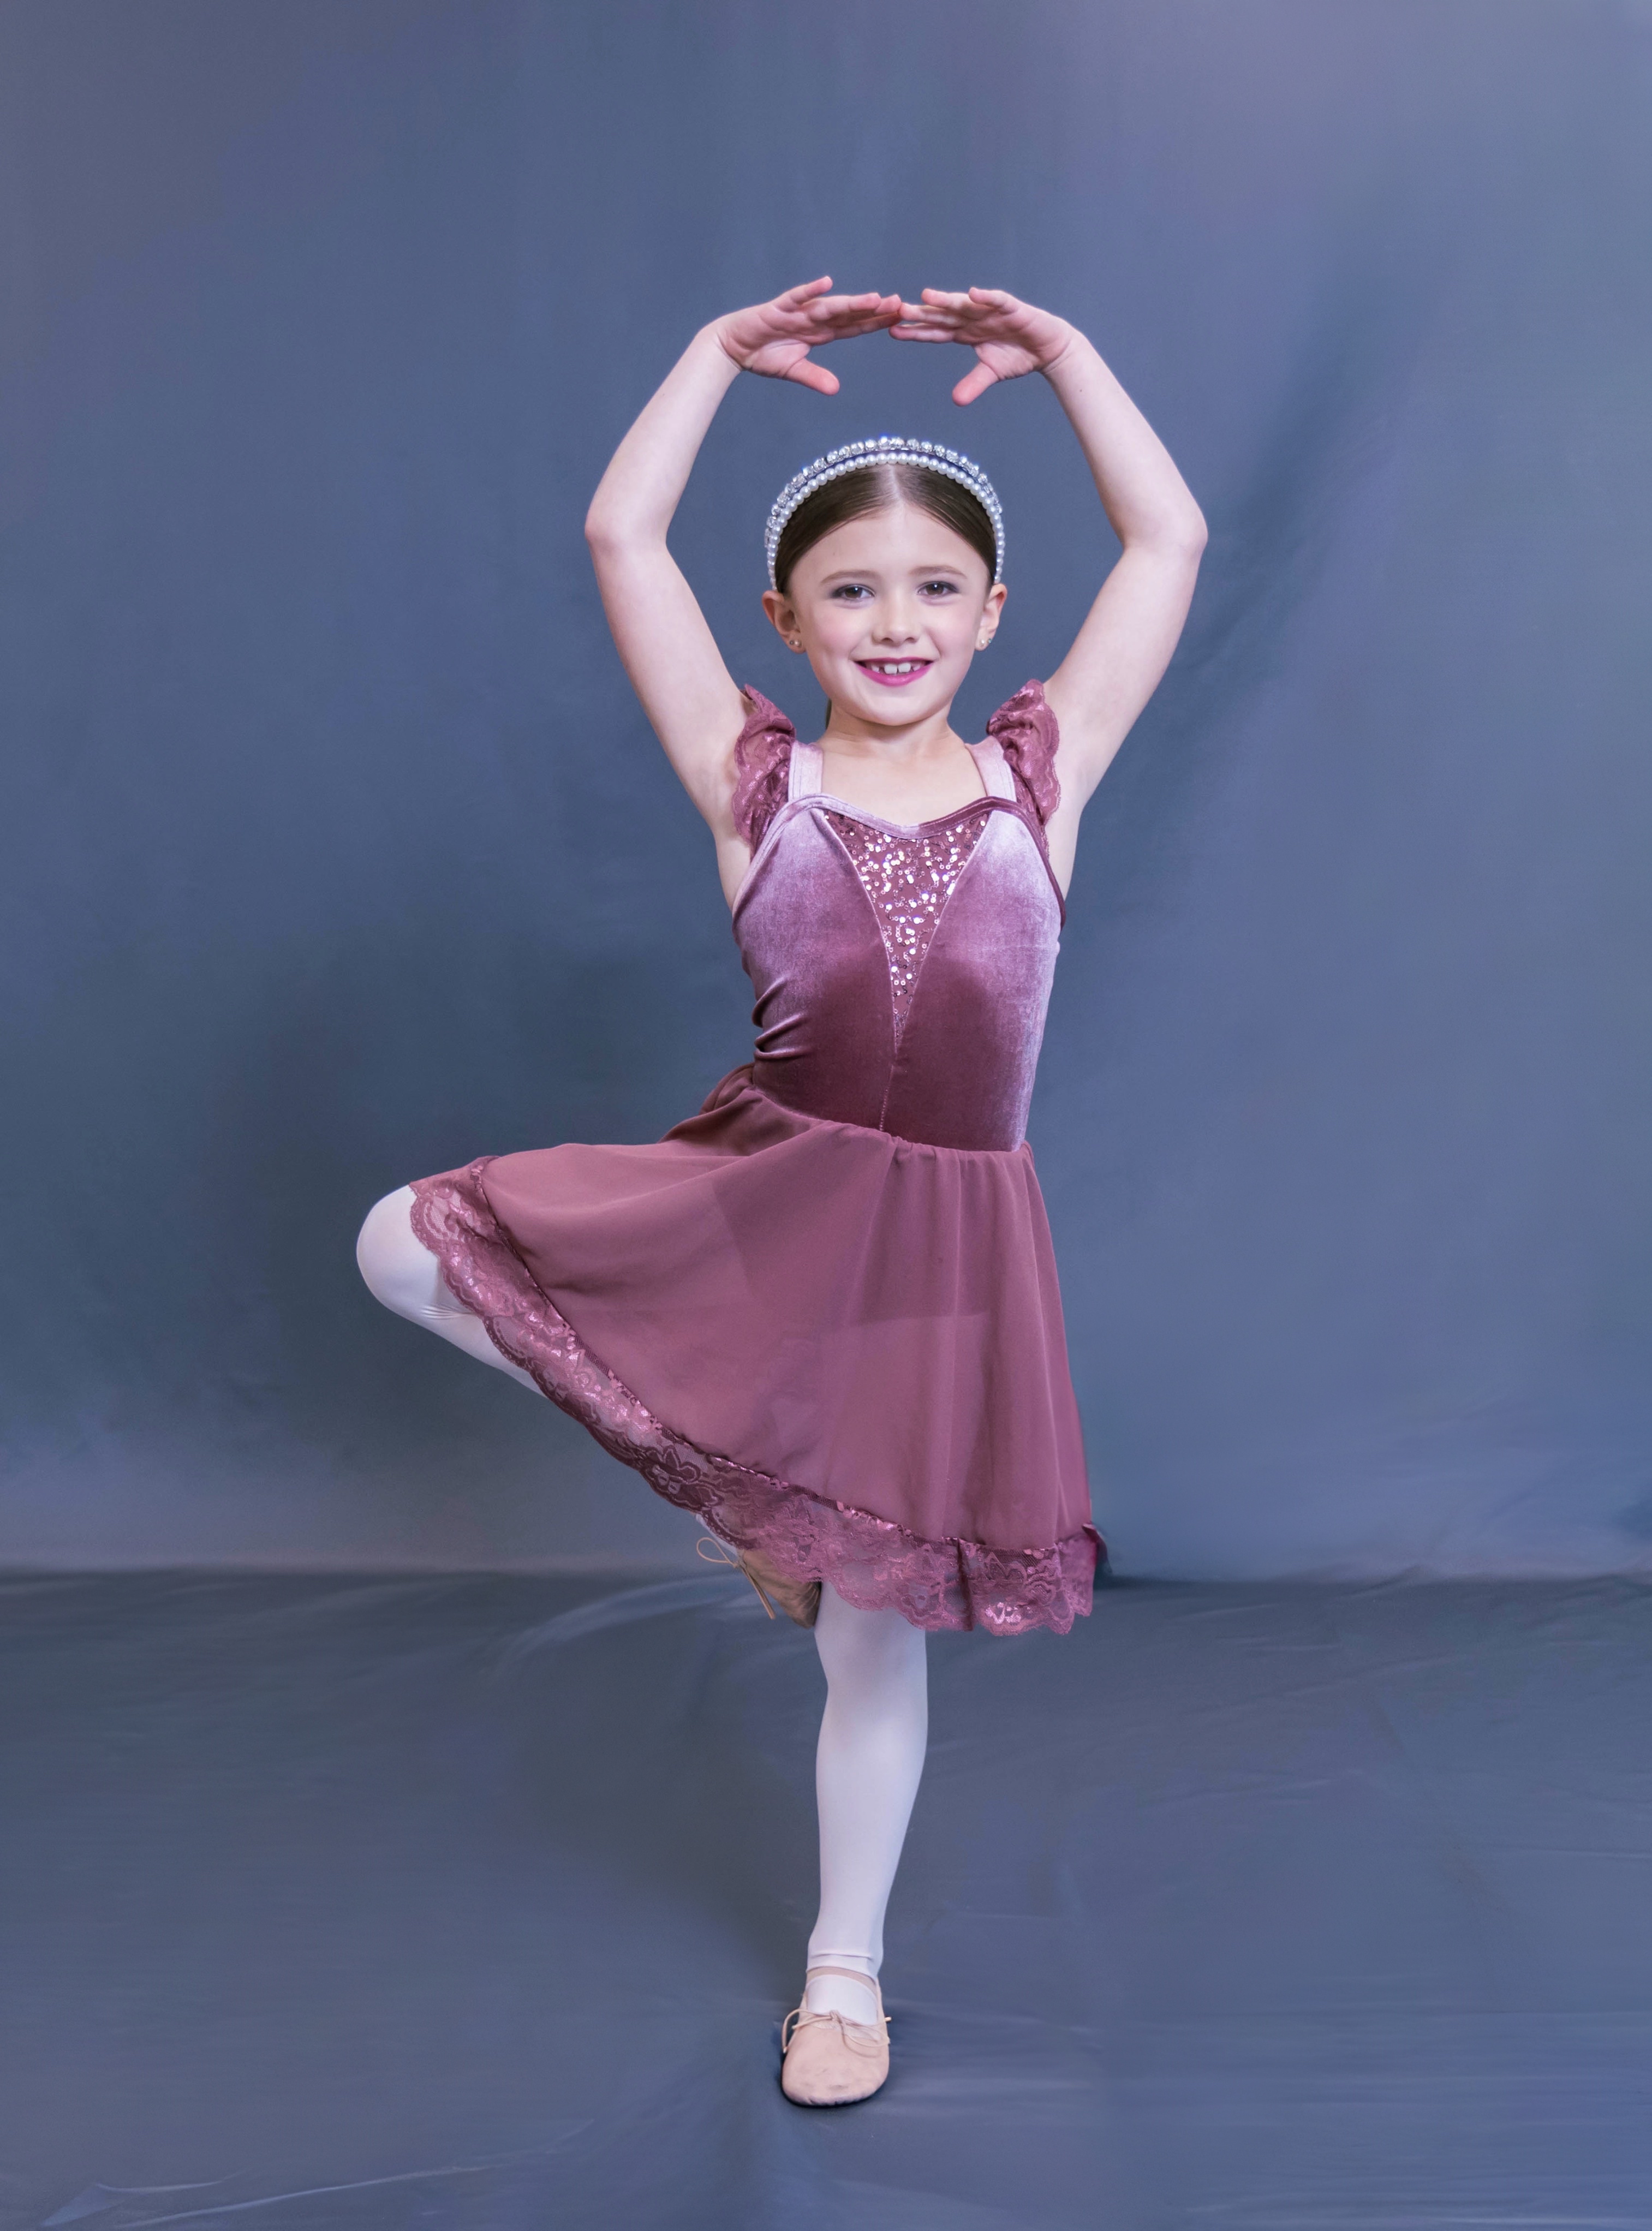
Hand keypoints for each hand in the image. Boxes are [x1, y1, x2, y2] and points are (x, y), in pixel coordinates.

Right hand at [713, 278, 901, 395]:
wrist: (733, 346)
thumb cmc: (763, 355)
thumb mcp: (793, 370)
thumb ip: (815, 377)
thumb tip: (836, 390)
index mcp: (819, 332)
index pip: (853, 327)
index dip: (875, 323)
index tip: (898, 318)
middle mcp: (813, 319)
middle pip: (849, 313)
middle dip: (874, 309)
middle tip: (901, 303)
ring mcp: (797, 312)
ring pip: (829, 306)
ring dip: (851, 302)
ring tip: (875, 299)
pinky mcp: (778, 309)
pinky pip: (796, 298)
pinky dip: (810, 290)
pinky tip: (827, 283)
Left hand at [890, 287, 1075, 404]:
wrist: (1047, 348)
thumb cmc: (1018, 355)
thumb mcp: (992, 373)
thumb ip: (973, 384)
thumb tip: (956, 401)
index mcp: (966, 333)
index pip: (935, 332)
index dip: (916, 331)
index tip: (893, 330)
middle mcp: (974, 318)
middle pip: (943, 315)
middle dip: (922, 313)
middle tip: (897, 309)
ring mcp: (991, 311)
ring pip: (964, 304)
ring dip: (946, 300)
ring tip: (926, 295)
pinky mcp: (1012, 308)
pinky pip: (997, 301)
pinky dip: (986, 298)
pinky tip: (973, 293)